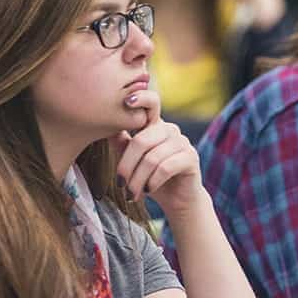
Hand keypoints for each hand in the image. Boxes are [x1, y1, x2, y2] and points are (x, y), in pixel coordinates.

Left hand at [113, 90, 203, 213]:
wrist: (177, 199)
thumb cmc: (152, 178)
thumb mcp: (133, 161)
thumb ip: (122, 144)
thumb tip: (106, 128)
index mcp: (155, 126)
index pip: (151, 104)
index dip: (141, 98)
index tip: (126, 101)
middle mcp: (170, 130)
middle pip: (141, 141)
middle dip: (126, 166)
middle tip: (120, 185)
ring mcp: (182, 142)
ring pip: (152, 158)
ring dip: (138, 180)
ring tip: (132, 193)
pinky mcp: (191, 157)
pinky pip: (165, 167)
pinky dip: (153, 181)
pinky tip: (148, 190)